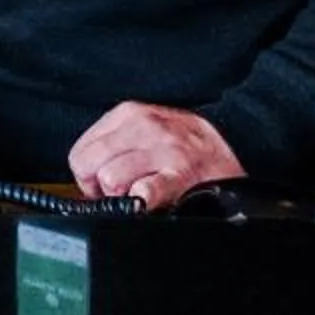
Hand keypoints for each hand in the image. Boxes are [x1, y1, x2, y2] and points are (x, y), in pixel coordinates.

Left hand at [66, 101, 241, 209]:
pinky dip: (141, 201)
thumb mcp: (145, 129)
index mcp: (129, 114)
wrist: (235, 146)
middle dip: (99, 187)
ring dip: (122, 195)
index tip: (103, 183)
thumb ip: (114, 144)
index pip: (80, 151)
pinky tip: (149, 200)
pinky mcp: (181, 174)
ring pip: (110, 179)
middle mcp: (144, 126)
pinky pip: (144, 191)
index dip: (88, 175)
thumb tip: (85, 175)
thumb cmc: (184, 144)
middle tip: (120, 192)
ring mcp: (163, 149)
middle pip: (88, 165)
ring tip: (141, 194)